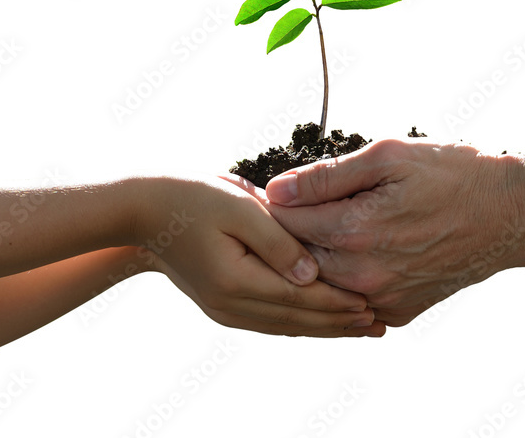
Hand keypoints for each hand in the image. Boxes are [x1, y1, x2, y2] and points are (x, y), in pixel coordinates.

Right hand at [132, 173, 384, 336]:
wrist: (145, 212)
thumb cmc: (193, 197)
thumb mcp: (239, 208)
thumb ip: (278, 241)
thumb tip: (312, 275)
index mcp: (236, 281)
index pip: (300, 299)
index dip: (338, 304)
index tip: (372, 305)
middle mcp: (231, 305)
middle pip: (297, 321)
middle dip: (340, 323)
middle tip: (379, 325)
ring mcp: (225, 310)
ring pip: (285, 326)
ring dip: (324, 328)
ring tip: (360, 328)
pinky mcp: (223, 306)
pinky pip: (271, 321)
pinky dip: (301, 323)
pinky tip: (321, 321)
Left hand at [264, 139, 524, 326]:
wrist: (513, 214)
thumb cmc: (455, 174)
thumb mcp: (390, 156)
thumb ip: (328, 176)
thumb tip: (276, 190)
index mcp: (355, 232)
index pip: (282, 222)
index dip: (269, 202)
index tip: (262, 189)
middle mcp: (363, 276)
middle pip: (295, 259)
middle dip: (284, 234)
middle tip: (281, 208)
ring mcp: (382, 301)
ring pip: (321, 284)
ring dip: (311, 259)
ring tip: (317, 227)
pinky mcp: (399, 313)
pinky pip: (353, 300)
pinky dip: (344, 280)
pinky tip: (352, 253)